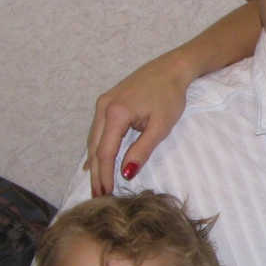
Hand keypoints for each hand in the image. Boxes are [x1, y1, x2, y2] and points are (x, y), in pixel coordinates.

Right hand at [84, 52, 189, 195]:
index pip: (105, 152)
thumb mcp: (161, 126)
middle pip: (94, 148)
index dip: (105, 175)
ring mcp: (103, 103)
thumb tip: (126, 173)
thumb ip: (142, 150)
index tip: (106, 194)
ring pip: (94, 139)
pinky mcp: (107, 101)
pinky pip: (98, 130)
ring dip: (95, 162)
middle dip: (96, 173)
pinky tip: (94, 162)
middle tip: (97, 196)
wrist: (171, 69)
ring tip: (97, 184)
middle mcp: (103, 108)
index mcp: (116, 114)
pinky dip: (97, 147)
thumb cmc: (170, 96)